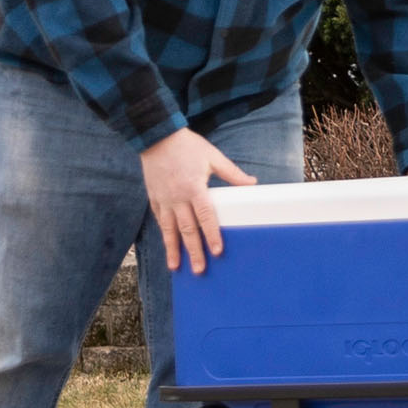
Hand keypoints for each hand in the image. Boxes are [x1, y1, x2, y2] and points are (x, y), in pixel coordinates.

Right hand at [142, 128, 256, 273]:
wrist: (157, 137)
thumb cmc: (188, 146)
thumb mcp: (213, 157)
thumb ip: (232, 174)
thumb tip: (252, 184)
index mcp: (194, 188)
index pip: (206, 217)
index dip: (212, 235)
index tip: (217, 251)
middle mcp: (177, 198)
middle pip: (187, 229)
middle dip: (194, 251)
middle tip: (199, 270)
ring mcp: (163, 200)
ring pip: (169, 230)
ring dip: (173, 250)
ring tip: (176, 267)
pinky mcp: (154, 199)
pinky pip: (160, 221)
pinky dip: (165, 235)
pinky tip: (169, 246)